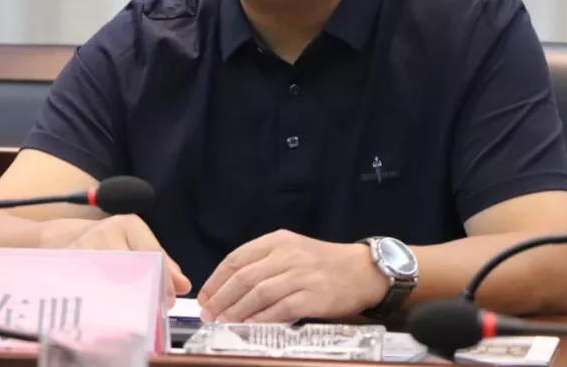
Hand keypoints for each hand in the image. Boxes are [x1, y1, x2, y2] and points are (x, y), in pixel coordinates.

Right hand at [40, 215, 190, 307]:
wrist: (57, 239)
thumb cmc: (103, 243)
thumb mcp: (133, 244)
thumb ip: (161, 263)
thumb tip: (184, 285)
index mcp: (127, 224)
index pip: (154, 255)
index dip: (165, 281)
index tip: (170, 300)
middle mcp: (106, 232)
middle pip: (135, 270)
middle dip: (147, 293)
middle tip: (152, 310)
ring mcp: (85, 249)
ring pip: (113, 282)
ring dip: (125, 301)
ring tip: (130, 312)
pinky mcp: (67, 267)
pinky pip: (91, 290)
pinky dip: (102, 302)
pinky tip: (107, 310)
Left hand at [197, 229, 388, 322]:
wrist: (362, 270)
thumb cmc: (323, 263)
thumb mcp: (292, 251)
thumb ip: (264, 263)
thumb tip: (229, 287)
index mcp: (278, 240)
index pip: (237, 258)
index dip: (216, 279)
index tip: (205, 296)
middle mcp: (288, 255)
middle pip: (244, 277)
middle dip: (221, 298)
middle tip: (208, 314)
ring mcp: (301, 275)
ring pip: (258, 294)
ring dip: (236, 311)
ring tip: (223, 323)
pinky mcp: (313, 296)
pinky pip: (280, 309)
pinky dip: (261, 319)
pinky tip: (249, 327)